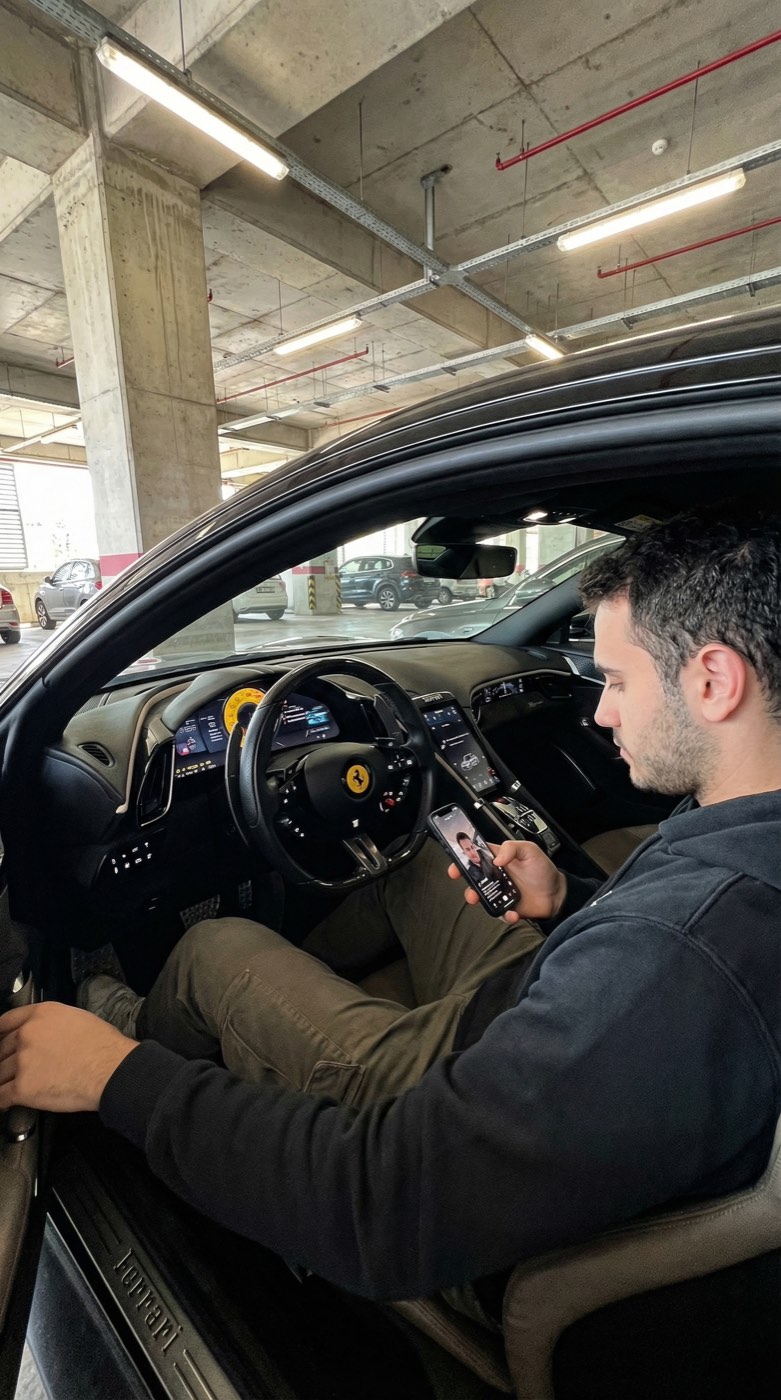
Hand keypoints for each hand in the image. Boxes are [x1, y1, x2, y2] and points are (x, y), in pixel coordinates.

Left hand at [0, 1002, 137, 1112]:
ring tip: (8, 1086)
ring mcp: (22, 1061)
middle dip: (3, 1059)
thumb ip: (51, 1023)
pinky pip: (1, 1096)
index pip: (5, 1021)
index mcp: (40, 1015)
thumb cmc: (103, 1045)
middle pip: (1, 1048)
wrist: (110, 1069)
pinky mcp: (23, 1088)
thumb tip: (45, 1035)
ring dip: (2, 1080)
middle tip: (8, 1069)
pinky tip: (4, 1103)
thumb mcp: (76, 1018)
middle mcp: (27, 1035)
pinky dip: (1, 1101)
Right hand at [448, 839, 567, 921]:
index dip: (464, 859)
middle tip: (468, 886)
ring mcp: (500, 892)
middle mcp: (497, 876)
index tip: (456, 864)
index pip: (476, 856)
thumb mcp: (530, 850)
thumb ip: (511, 848)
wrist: (558, 893)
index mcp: (498, 858)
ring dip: (477, 899)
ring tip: (480, 899)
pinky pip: (499, 913)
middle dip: (466, 883)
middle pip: (474, 878)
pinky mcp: (507, 907)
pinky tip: (512, 912)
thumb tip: (497, 858)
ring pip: (481, 897)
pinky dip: (503, 914)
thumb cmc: (544, 869)